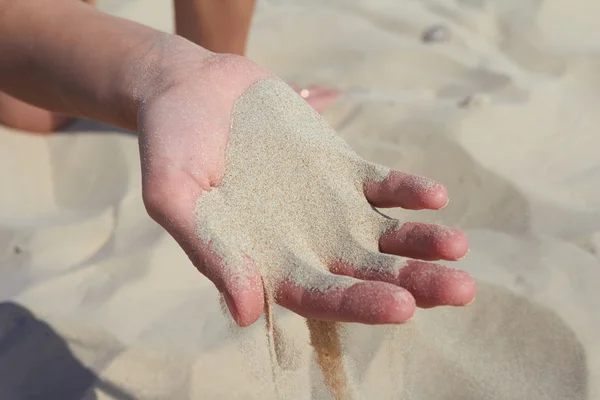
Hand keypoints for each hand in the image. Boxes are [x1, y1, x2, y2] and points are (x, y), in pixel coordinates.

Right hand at [138, 50, 474, 326]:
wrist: (191, 89)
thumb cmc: (172, 144)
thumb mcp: (175, 196)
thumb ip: (210, 250)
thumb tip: (244, 312)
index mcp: (267, 261)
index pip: (320, 295)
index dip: (360, 303)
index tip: (403, 306)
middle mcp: (305, 241)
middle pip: (367, 273)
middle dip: (413, 283)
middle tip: (459, 289)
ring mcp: (328, 205)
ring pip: (385, 234)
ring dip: (422, 242)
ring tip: (458, 247)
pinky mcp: (340, 169)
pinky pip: (382, 185)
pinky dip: (408, 191)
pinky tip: (434, 197)